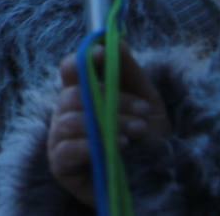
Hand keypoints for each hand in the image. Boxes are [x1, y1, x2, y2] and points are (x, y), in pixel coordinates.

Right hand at [47, 44, 169, 205]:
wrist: (159, 180)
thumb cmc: (150, 140)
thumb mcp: (146, 99)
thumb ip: (127, 69)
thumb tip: (113, 39)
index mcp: (84, 94)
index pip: (69, 69)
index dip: (81, 60)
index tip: (102, 55)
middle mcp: (66, 113)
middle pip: (73, 94)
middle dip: (112, 102)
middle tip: (142, 115)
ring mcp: (60, 138)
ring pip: (71, 119)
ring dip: (109, 124)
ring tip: (136, 134)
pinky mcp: (60, 165)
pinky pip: (64, 147)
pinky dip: (91, 145)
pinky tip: (118, 149)